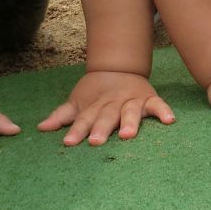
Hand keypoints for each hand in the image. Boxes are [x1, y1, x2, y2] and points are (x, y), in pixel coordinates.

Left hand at [38, 71, 174, 145]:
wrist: (118, 67)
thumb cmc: (95, 92)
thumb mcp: (78, 101)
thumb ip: (62, 116)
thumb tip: (41, 128)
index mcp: (94, 106)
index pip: (83, 119)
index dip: (76, 130)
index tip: (69, 142)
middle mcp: (112, 103)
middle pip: (106, 117)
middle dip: (101, 128)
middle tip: (96, 142)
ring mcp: (131, 101)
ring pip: (130, 112)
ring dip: (129, 122)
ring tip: (127, 135)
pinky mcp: (148, 99)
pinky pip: (157, 105)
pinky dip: (163, 111)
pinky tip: (169, 120)